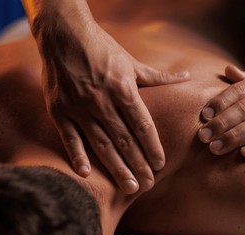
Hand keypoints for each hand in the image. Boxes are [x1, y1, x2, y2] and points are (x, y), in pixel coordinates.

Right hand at [37, 19, 188, 193]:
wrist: (63, 35)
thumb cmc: (102, 48)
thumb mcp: (131, 61)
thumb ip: (157, 77)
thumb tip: (185, 78)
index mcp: (123, 88)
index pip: (142, 124)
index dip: (152, 146)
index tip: (160, 165)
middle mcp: (102, 101)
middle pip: (124, 140)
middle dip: (138, 164)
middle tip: (148, 185)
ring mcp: (79, 107)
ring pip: (101, 144)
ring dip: (115, 167)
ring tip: (128, 187)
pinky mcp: (59, 110)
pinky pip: (70, 137)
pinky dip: (77, 156)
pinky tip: (86, 174)